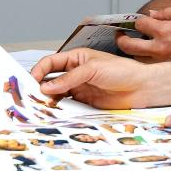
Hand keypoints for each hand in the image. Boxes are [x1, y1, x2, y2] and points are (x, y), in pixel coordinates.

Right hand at [30, 49, 170, 108]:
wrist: (142, 87)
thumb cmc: (123, 70)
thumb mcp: (93, 69)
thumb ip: (70, 78)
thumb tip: (46, 87)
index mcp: (77, 58)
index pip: (51, 63)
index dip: (38, 71)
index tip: (30, 82)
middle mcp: (75, 72)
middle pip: (50, 79)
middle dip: (38, 87)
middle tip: (28, 98)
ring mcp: (79, 87)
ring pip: (56, 94)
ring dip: (47, 100)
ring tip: (39, 107)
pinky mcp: (84, 101)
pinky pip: (66, 105)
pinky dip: (58, 109)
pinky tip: (53, 113)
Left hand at [116, 7, 170, 61]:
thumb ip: (167, 12)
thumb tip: (151, 15)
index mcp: (166, 30)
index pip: (140, 25)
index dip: (137, 21)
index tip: (138, 21)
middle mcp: (161, 47)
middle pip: (129, 46)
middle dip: (121, 39)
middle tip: (120, 35)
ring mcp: (163, 59)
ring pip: (136, 58)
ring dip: (132, 51)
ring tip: (133, 45)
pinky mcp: (166, 67)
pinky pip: (148, 65)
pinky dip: (143, 59)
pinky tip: (145, 54)